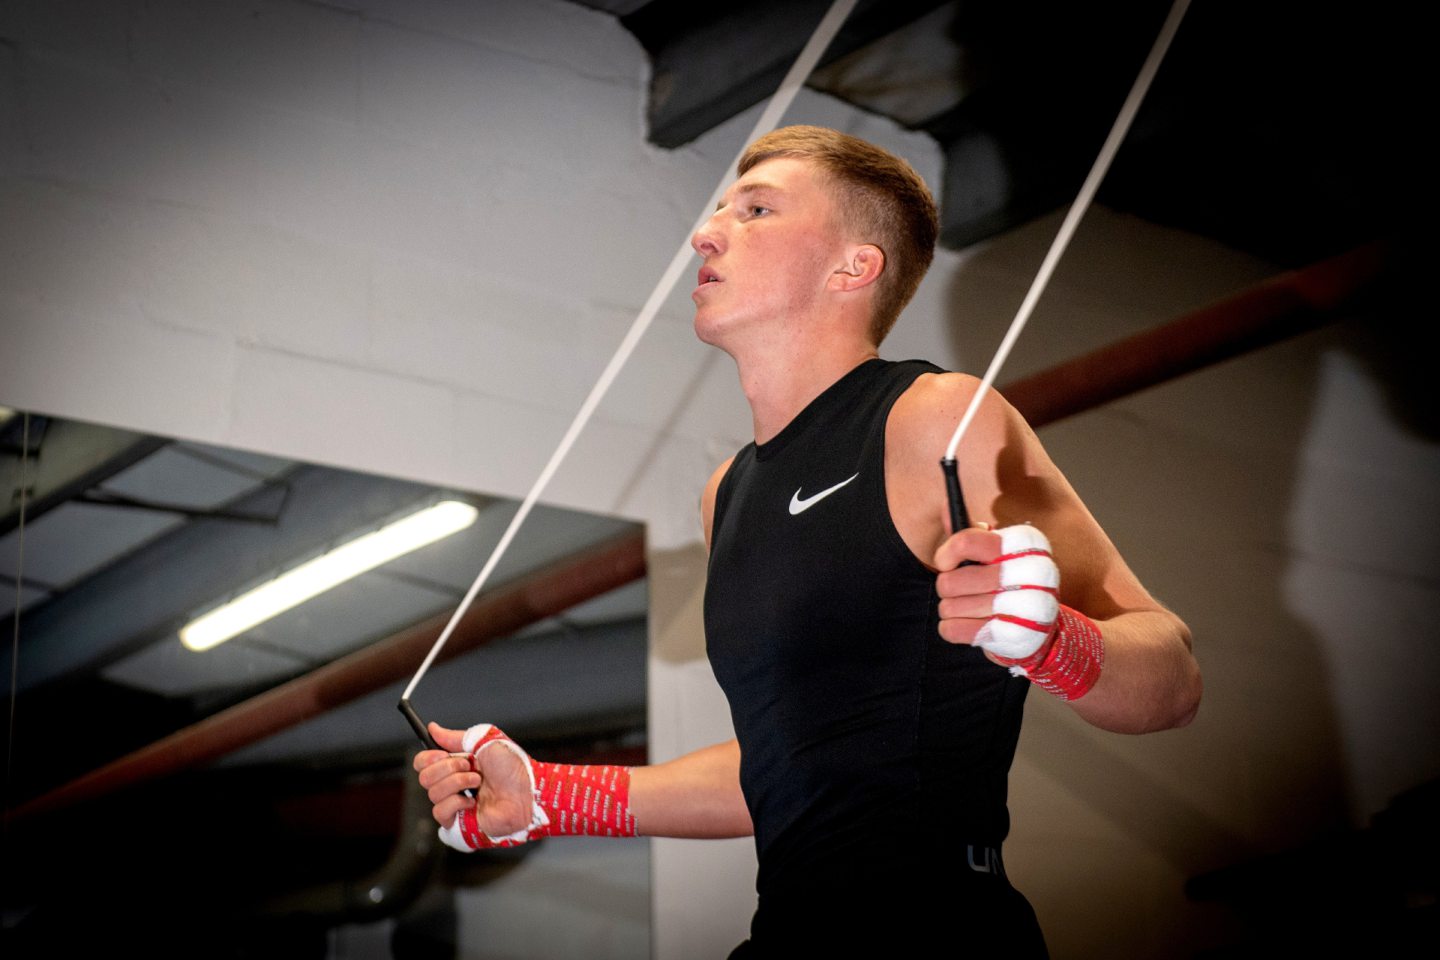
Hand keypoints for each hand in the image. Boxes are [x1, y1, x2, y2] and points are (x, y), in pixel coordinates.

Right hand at [413, 722, 533, 845]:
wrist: (528, 791)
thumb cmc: (514, 768)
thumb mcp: (486, 741)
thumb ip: (456, 736)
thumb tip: (433, 729)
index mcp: (457, 764)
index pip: (423, 762)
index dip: (428, 757)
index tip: (442, 754)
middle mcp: (453, 784)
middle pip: (424, 776)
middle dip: (447, 768)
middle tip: (468, 766)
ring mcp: (455, 803)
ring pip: (432, 793)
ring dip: (457, 783)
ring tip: (477, 782)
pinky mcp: (458, 822)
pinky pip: (440, 812)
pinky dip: (456, 803)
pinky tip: (473, 802)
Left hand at [933, 524, 1059, 659]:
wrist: (1039, 629)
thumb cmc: (1010, 583)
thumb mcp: (997, 553)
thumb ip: (970, 533)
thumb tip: (945, 508)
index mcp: (1026, 543)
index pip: (966, 541)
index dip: (946, 554)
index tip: (947, 562)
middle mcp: (1031, 572)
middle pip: (951, 580)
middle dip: (948, 588)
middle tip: (962, 590)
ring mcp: (1025, 606)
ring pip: (949, 607)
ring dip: (952, 609)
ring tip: (970, 608)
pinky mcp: (1014, 636)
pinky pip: (953, 630)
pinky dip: (953, 628)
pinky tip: (970, 624)